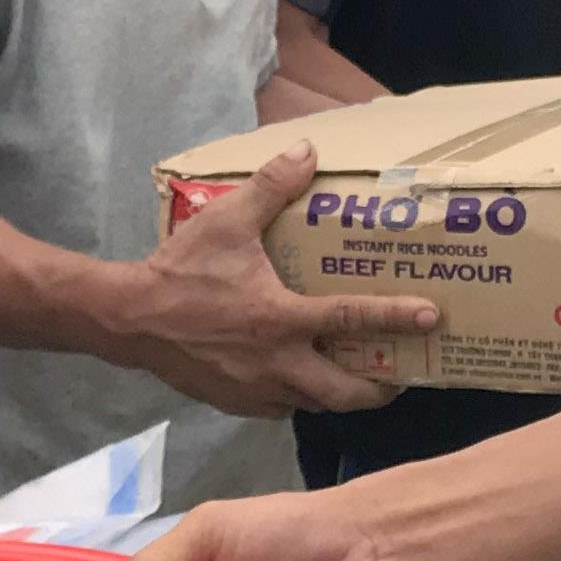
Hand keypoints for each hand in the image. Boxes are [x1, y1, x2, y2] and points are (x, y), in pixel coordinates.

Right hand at [120, 145, 438, 417]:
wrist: (130, 319)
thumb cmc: (181, 270)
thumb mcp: (226, 220)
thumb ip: (270, 187)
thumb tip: (307, 152)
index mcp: (280, 319)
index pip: (351, 320)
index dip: (395, 318)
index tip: (430, 318)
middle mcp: (276, 364)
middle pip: (344, 394)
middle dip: (378, 390)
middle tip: (399, 376)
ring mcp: (255, 390)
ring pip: (313, 405)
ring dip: (337, 394)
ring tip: (355, 378)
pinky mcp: (235, 403)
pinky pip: (279, 408)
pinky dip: (297, 397)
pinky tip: (298, 379)